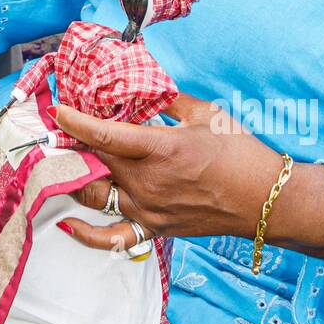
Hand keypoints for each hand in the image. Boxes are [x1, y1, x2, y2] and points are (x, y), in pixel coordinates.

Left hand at [55, 91, 279, 251]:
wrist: (267, 201)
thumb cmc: (241, 153)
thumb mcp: (206, 114)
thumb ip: (169, 100)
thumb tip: (144, 87)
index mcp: (160, 149)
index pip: (104, 134)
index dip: (75, 122)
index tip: (57, 111)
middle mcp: (148, 182)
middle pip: (94, 162)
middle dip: (73, 145)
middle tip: (59, 132)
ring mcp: (149, 209)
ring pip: (96, 194)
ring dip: (75, 178)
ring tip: (60, 163)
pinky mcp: (155, 228)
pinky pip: (112, 237)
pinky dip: (86, 233)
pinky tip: (67, 223)